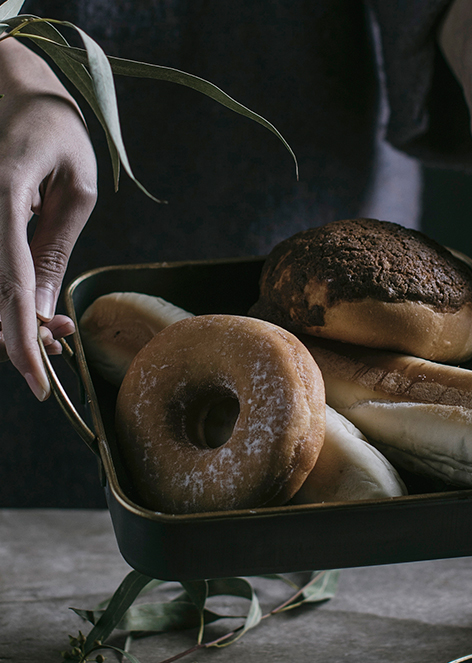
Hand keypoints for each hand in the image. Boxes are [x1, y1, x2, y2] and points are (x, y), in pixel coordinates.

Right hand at [0, 38, 96, 396]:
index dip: (21, 339)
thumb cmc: (53, 127)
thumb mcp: (76, 187)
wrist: (9, 81)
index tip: (39, 383)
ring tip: (56, 323)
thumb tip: (44, 311)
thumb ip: (56, 249)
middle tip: (61, 343)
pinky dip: (9, 294)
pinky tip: (38, 304)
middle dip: (22, 335)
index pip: (10, 283)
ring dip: (15, 317)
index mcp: (3, 194)